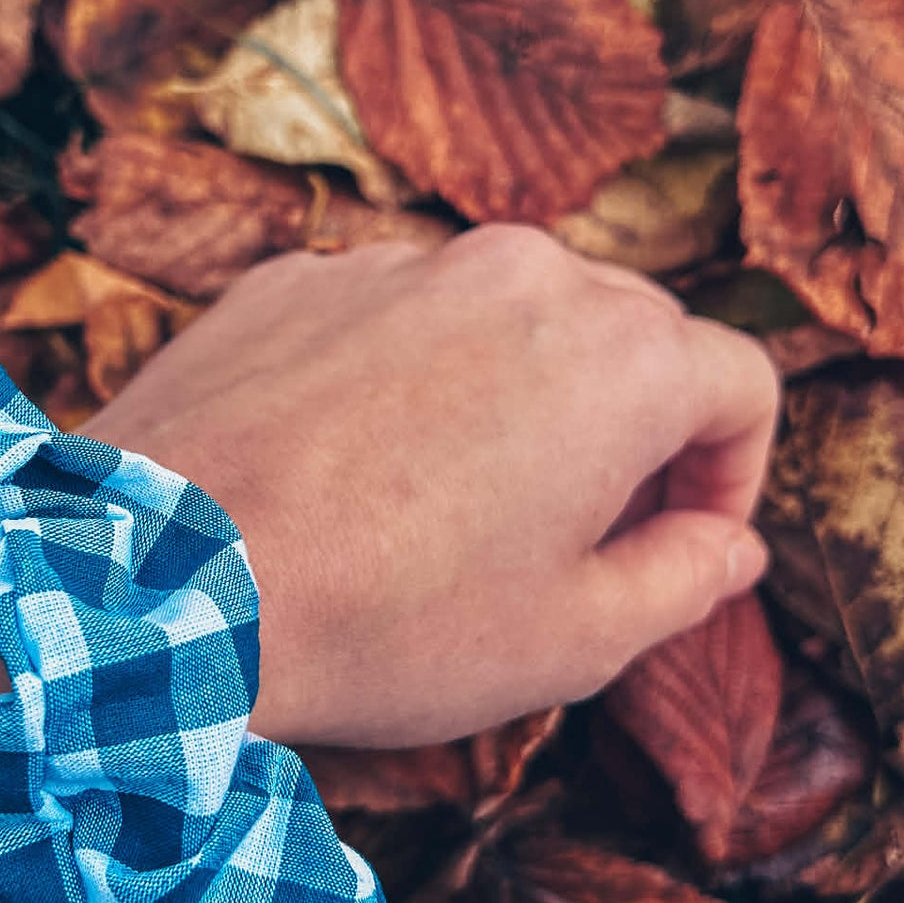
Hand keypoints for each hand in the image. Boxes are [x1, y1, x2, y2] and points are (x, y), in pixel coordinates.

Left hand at [83, 227, 779, 747]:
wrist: (163, 578)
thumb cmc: (382, 621)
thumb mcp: (571, 640)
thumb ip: (684, 579)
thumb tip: (727, 545)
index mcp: (621, 356)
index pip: (739, 383)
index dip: (732, 470)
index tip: (685, 537)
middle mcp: (521, 274)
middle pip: (626, 336)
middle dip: (627, 430)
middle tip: (575, 533)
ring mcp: (398, 262)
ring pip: (502, 317)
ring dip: (511, 395)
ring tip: (447, 505)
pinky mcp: (296, 277)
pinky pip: (390, 316)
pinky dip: (401, 376)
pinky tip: (347, 470)